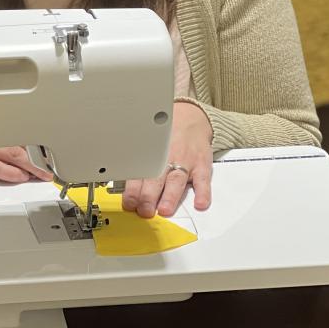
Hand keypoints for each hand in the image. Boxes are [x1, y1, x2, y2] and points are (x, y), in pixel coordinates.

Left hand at [122, 101, 213, 217]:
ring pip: (177, 180)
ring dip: (170, 196)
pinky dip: (203, 192)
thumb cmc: (167, 137)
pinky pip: (203, 180)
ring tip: (164, 209)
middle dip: (149, 196)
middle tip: (145, 211)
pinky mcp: (202, 165)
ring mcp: (185, 162)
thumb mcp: (148, 145)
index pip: (139, 175)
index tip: (129, 204)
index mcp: (151, 156)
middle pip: (156, 179)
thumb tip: (125, 191)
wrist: (190, 118)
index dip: (133, 191)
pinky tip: (200, 203)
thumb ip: (139, 167)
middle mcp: (167, 159)